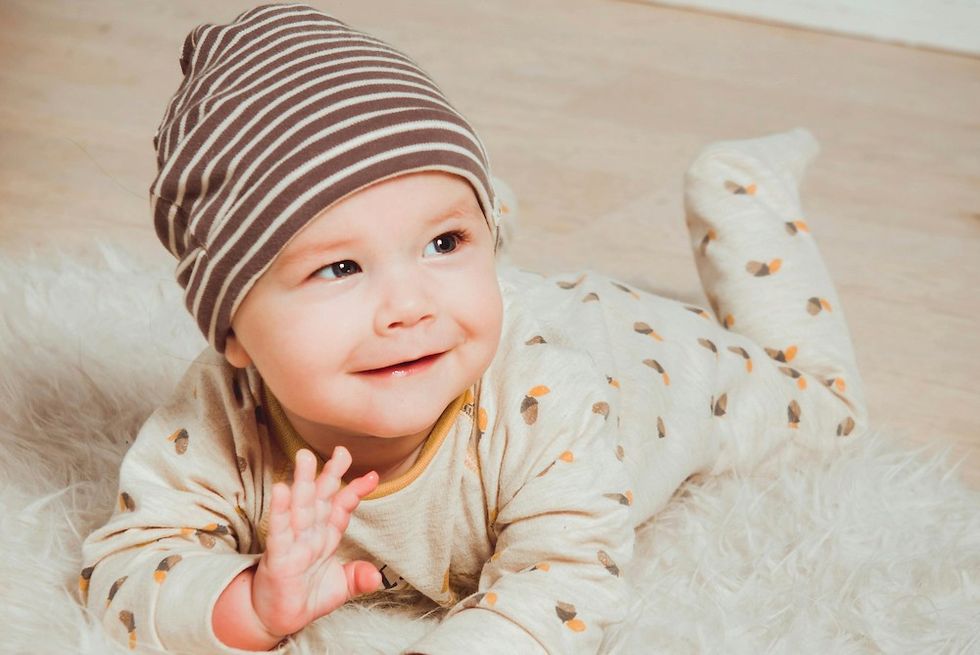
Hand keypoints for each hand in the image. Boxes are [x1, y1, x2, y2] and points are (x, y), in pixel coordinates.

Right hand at [251, 446, 380, 637]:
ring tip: (305, 457)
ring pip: (300, 507)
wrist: (276, 620)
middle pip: (320, 498)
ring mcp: (293, 543)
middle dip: (330, 474)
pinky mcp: (277, 556)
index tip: (372, 475)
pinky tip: (282, 489)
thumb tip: (377, 577)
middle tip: (341, 450)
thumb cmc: (305, 598)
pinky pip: (279, 530)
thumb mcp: (340, 589)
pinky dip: (281, 511)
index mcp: (325, 537)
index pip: (341, 508)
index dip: (355, 491)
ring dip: (303, 482)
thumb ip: (358, 578)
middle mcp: (309, 534)